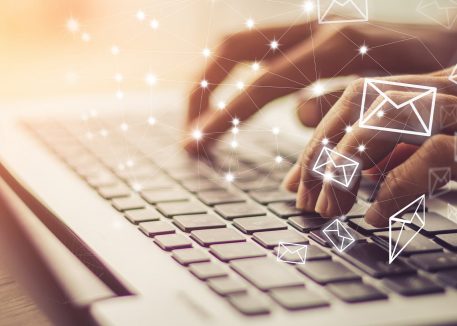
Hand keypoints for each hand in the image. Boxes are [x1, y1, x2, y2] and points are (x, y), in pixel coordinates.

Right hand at [183, 21, 456, 151]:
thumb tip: (298, 114)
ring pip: (238, 47)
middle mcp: (314, 27)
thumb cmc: (433, 76)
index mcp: (336, 45)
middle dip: (201, 92)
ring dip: (211, 84)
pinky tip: (233, 111)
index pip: (261, 82)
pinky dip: (236, 84)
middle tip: (188, 133)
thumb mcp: (397, 97)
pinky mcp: (308, 36)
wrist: (454, 44)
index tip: (196, 145)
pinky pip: (258, 57)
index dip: (224, 115)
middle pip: (232, 48)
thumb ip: (342, 105)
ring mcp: (309, 26)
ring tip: (199, 124)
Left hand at [283, 67, 456, 226]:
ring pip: (388, 113)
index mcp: (429, 88)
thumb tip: (323, 176)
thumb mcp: (425, 154)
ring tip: (329, 210)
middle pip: (361, 95)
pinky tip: (375, 216)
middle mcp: (448, 86)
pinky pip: (436, 151)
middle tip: (306, 202)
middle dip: (321, 151)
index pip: (357, 98)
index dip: (319, 140)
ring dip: (346, 165)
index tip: (296, 184)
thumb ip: (377, 155)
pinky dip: (397, 185)